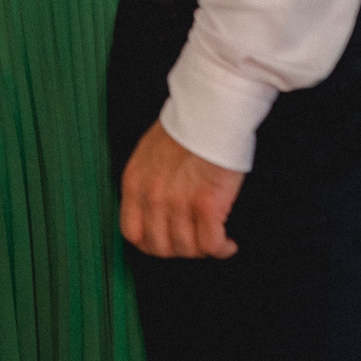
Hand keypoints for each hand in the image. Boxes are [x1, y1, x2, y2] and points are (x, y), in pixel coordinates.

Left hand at [119, 122, 243, 259]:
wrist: (212, 111)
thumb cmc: (188, 127)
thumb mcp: (149, 153)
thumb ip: (147, 183)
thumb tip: (155, 209)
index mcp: (134, 183)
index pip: (132, 234)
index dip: (153, 245)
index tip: (170, 242)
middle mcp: (152, 196)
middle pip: (160, 247)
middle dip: (180, 249)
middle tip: (196, 240)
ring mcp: (178, 202)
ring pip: (186, 249)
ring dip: (203, 250)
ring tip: (215, 240)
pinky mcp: (206, 205)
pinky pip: (211, 244)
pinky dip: (222, 249)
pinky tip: (228, 244)